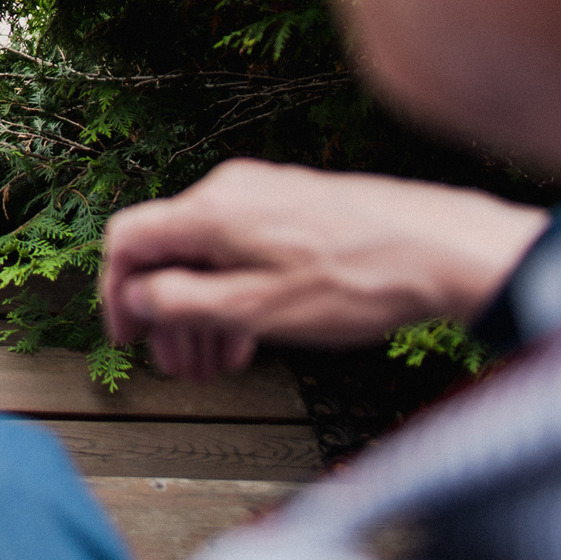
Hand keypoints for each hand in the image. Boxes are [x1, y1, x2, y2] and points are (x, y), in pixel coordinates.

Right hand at [101, 158, 547, 380]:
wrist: (444, 250)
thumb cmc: (356, 281)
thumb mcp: (255, 308)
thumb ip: (182, 303)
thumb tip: (138, 297)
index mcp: (210, 210)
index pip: (128, 240)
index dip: (116, 293)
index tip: (127, 337)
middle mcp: (231, 191)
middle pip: (171, 251)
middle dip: (167, 314)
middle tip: (179, 368)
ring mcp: (266, 195)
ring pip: (211, 254)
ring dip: (204, 310)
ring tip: (219, 364)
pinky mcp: (298, 207)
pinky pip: (245, 249)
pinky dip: (237, 291)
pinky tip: (255, 334)